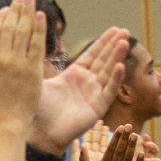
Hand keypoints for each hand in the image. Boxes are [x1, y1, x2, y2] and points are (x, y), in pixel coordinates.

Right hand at [0, 0, 47, 129]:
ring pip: (22, 31)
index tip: (6, 9)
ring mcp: (17, 64)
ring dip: (27, 13)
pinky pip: (36, 44)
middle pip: (8, 26)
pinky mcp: (32, 70)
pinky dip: (39, 29)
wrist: (4, 125)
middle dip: (15, 9)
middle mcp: (0, 59)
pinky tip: (41, 17)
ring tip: (31, 0)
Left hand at [33, 26, 132, 148]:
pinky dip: (115, 79)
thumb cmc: (38, 108)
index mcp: (74, 74)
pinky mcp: (98, 107)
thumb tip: (34, 41)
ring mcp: (94, 94)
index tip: (115, 29)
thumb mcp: (41, 79)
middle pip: (104, 60)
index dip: (104, 42)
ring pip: (109, 72)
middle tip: (125, 31)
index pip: (93, 54)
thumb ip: (41, 61)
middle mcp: (87, 82)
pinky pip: (109, 91)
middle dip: (115, 45)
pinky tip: (120, 66)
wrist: (40, 131)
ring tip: (125, 42)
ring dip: (117, 57)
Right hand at [76, 125, 139, 160]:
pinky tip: (142, 153)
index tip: (121, 127)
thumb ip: (83, 159)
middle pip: (121, 150)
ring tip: (136, 135)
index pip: (111, 148)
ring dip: (132, 146)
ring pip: (128, 158)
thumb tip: (83, 145)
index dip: (117, 137)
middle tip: (130, 126)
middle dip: (125, 137)